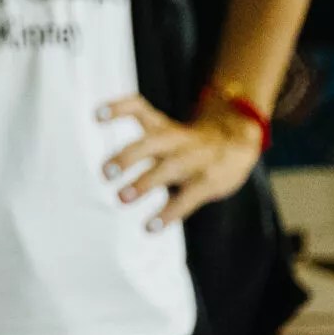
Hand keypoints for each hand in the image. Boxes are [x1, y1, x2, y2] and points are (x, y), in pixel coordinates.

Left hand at [99, 93, 262, 230]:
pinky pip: (187, 198)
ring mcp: (194, 160)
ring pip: (169, 168)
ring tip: (121, 198)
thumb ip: (140, 147)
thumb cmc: (188, 146)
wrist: (238, 145)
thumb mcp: (164, 135)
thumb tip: (109, 170)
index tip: (96, 115)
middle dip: (128, 156)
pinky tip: (150, 227)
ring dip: (144, 183)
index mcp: (162, 126)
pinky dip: (168, 213)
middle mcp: (177, 139)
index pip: (139, 107)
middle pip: (152, 141)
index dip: (119, 108)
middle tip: (105, 173)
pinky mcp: (208, 182)